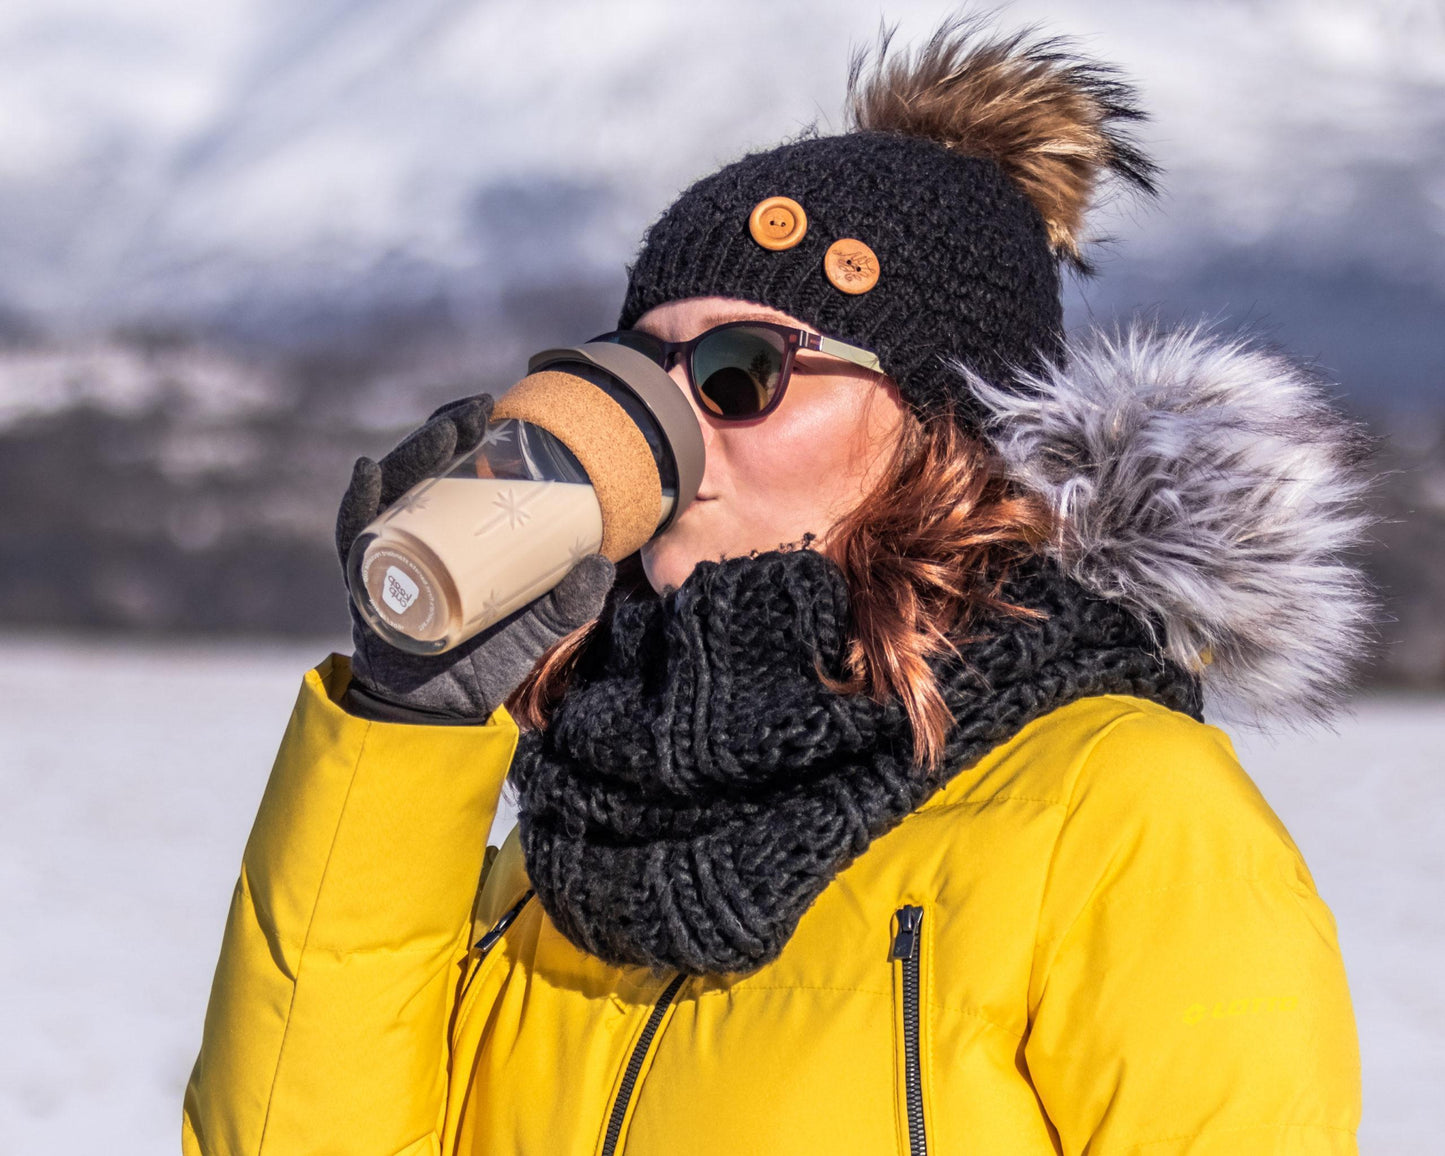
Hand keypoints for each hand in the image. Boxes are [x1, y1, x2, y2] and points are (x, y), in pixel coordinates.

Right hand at [335, 394, 615, 721]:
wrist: (443, 712)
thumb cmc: (486, 660)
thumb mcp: (537, 625)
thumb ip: (569, 599)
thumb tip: (603, 565)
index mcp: (454, 532)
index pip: (458, 470)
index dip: (471, 435)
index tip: (497, 408)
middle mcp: (416, 534)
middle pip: (424, 469)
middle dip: (445, 432)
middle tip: (478, 409)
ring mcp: (386, 553)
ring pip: (392, 490)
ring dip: (413, 454)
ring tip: (444, 431)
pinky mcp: (364, 582)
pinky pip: (353, 534)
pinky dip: (357, 502)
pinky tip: (368, 473)